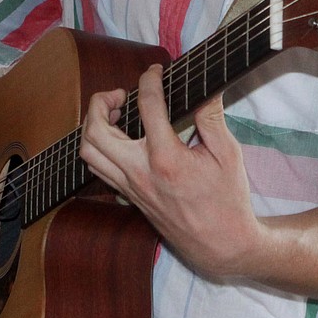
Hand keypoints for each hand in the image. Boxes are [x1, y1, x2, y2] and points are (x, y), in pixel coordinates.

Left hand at [79, 64, 263, 278]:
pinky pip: (98, 169)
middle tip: (122, 93)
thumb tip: (204, 86)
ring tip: (116, 113)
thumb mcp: (228, 154)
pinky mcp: (129, 197)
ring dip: (93, 125)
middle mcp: (140, 174)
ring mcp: (131, 188)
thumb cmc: (228, 200)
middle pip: (96, 130)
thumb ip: (211, 117)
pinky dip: (99, 147)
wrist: (221, 246)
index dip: (150, 80)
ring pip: (89, 152)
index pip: (147, 106)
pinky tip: (119, 138)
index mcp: (167, 159)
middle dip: (101, 102)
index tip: (156, 72)